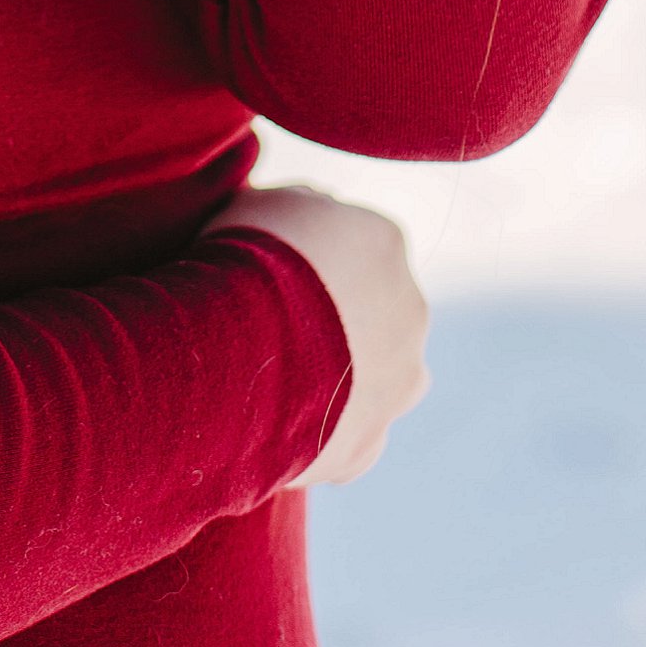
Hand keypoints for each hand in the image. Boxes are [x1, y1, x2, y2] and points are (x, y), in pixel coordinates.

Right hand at [214, 185, 430, 486]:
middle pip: (374, 315)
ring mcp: (396, 383)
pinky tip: (279, 433)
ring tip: (275, 390)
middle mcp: (410, 311)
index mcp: (386, 244)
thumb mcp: (262, 203)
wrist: (235, 350)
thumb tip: (314, 208)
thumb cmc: (240, 263)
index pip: (357, 251)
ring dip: (340, 384)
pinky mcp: (367, 443)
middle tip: (271, 336)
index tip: (268, 280)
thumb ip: (300, 205)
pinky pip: (349, 442)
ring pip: (376, 381)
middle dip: (335, 325)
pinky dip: (322, 439)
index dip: (310, 266)